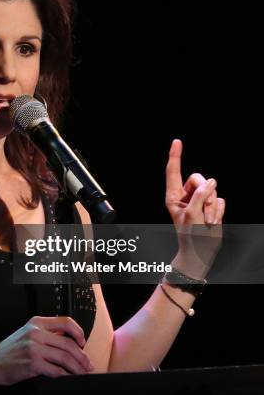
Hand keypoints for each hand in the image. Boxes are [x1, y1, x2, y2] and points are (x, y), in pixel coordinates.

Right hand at [0, 316, 94, 385]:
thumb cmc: (10, 351)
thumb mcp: (27, 333)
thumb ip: (46, 333)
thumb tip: (70, 341)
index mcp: (37, 322)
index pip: (66, 322)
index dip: (79, 332)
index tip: (83, 342)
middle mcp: (36, 333)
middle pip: (68, 343)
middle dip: (82, 356)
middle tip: (87, 364)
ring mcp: (34, 348)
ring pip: (65, 357)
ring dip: (77, 367)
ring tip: (82, 373)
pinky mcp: (33, 364)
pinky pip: (56, 370)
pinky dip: (65, 375)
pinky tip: (68, 377)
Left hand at [165, 139, 225, 277]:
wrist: (201, 253)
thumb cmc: (190, 236)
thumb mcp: (192, 215)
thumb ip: (200, 195)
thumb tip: (212, 181)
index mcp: (173, 196)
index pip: (173, 171)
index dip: (175, 156)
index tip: (177, 141)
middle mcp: (186, 196)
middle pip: (199, 179)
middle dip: (206, 193)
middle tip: (205, 212)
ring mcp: (199, 201)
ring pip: (212, 190)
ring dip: (213, 206)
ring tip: (208, 221)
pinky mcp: (211, 207)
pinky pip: (220, 200)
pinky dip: (219, 211)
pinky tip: (213, 222)